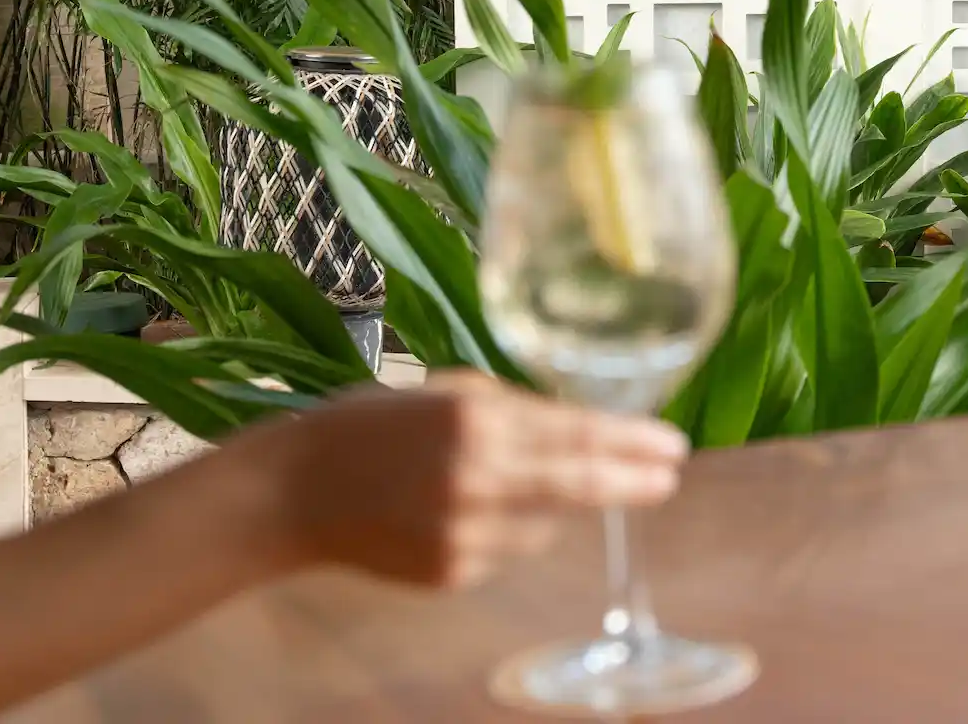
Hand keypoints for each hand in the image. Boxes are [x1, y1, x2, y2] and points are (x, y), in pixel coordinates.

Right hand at [240, 372, 688, 587]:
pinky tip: (463, 508)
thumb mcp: (446, 394)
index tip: (672, 446)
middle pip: (580, 486)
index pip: (577, 436)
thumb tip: (579, 421)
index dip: (631, 444)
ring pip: (547, 523)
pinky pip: (509, 549)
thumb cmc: (372, 426)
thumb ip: (514, 408)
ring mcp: (465, 535)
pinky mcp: (452, 573)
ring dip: (553, 503)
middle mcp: (477, 482)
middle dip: (631, 481)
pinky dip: (509, 528)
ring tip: (505, 479)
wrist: (295, 492)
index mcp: (475, 425)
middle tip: (666, 476)